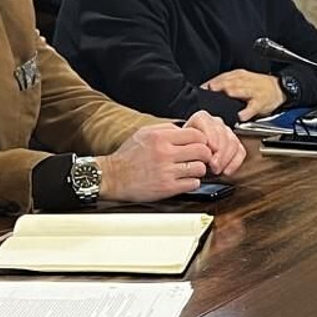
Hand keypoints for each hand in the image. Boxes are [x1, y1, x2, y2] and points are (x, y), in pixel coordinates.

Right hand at [97, 124, 215, 201]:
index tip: (199, 145)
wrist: (112, 177)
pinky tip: (184, 180)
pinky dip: (192, 182)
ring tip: (190, 170)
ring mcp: (166, 171)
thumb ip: (166, 129)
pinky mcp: (167, 188)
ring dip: (198, 170)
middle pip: (202, 151)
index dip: (202, 140)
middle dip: (204, 155)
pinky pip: (193, 184)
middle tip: (200, 158)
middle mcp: (164, 153)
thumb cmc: (128, 156)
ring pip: (200, 168)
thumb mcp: (143, 133)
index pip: (196, 134)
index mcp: (160, 137)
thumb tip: (186, 129)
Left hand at [185, 110, 245, 176]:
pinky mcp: (234, 143)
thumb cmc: (184, 150)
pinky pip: (240, 151)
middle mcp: (215, 123)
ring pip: (233, 142)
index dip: (211, 135)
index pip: (208, 122)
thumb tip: (194, 151)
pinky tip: (227, 171)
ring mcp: (226, 132)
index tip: (211, 149)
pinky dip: (235, 162)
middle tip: (213, 165)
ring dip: (226, 158)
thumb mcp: (181, 145)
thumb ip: (188, 145)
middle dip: (219, 151)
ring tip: (217, 170)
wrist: (188, 155)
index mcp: (201, 118)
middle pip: (222, 133)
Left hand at [201, 69, 285, 120]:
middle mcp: (245, 81)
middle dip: (220, 86)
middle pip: (230, 82)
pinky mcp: (261, 102)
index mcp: (238, 75)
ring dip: (233, 92)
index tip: (201, 89)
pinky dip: (247, 111)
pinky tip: (241, 116)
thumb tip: (206, 90)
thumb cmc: (258, 86)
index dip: (211, 83)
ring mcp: (254, 91)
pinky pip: (253, 107)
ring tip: (226, 97)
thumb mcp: (242, 80)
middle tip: (209, 91)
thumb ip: (226, 84)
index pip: (222, 77)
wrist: (280, 88)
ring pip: (242, 90)